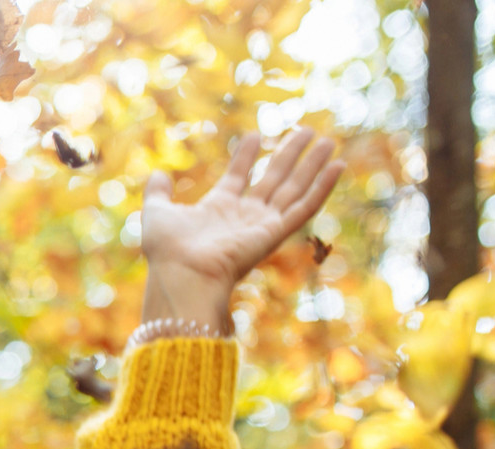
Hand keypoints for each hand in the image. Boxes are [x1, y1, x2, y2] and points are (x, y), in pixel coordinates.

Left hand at [139, 128, 345, 327]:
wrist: (183, 273)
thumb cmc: (168, 248)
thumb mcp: (156, 212)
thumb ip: (157, 192)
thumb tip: (157, 173)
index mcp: (218, 209)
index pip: (238, 176)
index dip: (246, 155)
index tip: (254, 135)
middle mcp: (243, 216)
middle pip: (273, 179)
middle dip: (288, 154)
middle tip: (306, 130)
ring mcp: (261, 224)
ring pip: (294, 189)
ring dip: (312, 165)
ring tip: (328, 140)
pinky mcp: (276, 233)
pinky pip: (305, 208)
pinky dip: (323, 188)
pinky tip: (338, 166)